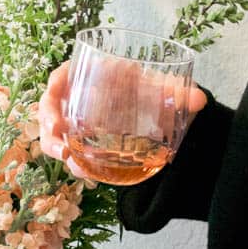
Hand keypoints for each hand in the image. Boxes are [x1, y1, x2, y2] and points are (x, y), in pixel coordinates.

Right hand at [39, 62, 206, 178]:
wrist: (144, 110)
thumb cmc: (143, 91)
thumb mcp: (157, 89)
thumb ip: (176, 93)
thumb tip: (199, 100)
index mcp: (87, 76)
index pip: (61, 75)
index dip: (54, 84)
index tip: (54, 91)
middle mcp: (74, 99)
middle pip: (49, 108)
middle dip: (48, 123)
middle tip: (58, 137)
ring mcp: (73, 122)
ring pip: (53, 134)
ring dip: (54, 147)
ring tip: (68, 160)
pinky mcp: (78, 142)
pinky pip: (67, 151)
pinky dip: (72, 162)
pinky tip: (84, 173)